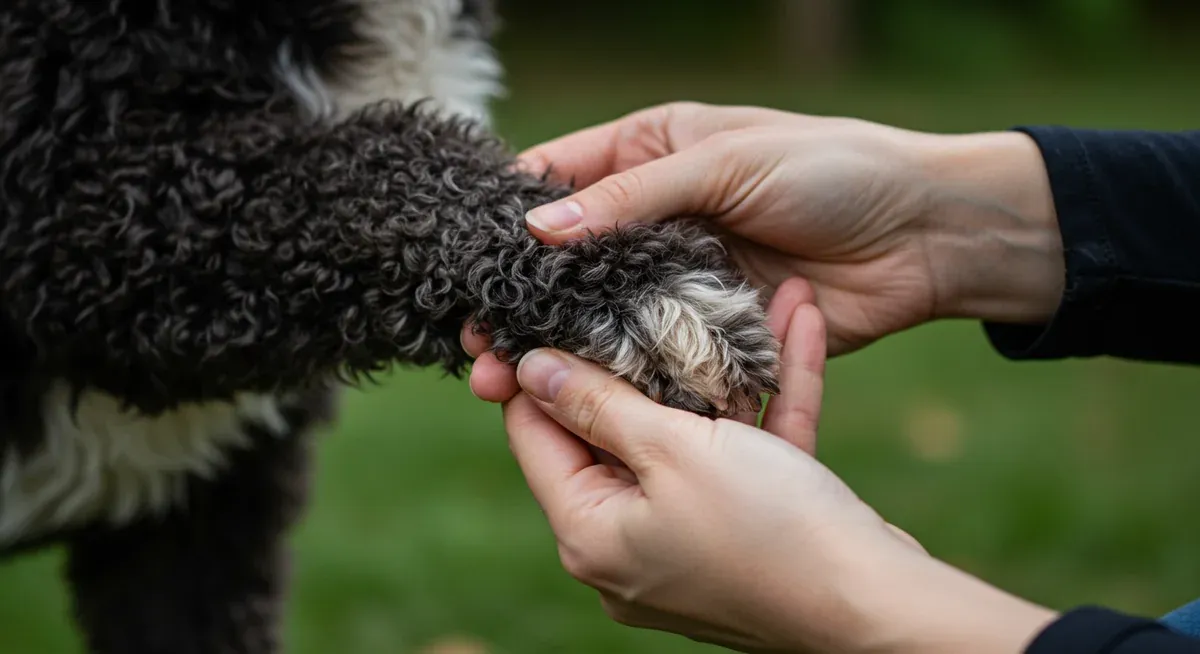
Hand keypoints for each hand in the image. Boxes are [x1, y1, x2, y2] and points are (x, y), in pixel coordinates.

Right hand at [466, 102, 1063, 401]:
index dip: (512, 220)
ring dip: (559, 349)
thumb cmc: (833, 170)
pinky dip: (622, 377)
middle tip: (477, 346)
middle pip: (570, 265)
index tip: (463, 264)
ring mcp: (684, 279)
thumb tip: (540, 227)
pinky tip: (577, 401)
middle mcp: (658, 220)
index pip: (560, 181)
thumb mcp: (726, 163)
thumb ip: (634, 198)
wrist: (930, 235)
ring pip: (604, 318)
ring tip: (504, 382)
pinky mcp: (716, 330)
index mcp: (652, 155)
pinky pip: (658, 355)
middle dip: (522, 304)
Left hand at [502, 279, 1057, 653]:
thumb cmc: (770, 530)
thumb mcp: (673, 450)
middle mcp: (629, 545)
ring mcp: (690, 542)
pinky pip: (746, 454)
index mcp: (590, 533)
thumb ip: (599, 404)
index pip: (537, 436)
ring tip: (735, 292)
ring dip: (719, 367)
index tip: (553, 306)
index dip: (542, 369)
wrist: (881, 608)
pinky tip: (800, 322)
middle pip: (614, 433)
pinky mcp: (748, 533)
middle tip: (642, 289)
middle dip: (642, 357)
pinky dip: (765, 400)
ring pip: (691, 437)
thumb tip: (528, 369)